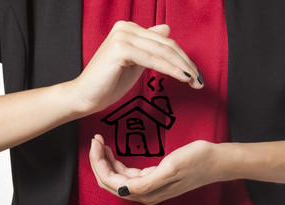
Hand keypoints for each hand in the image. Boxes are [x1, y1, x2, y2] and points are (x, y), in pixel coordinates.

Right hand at [70, 21, 202, 115]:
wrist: (85, 97)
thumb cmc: (108, 84)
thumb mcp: (135, 64)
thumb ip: (150, 48)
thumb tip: (167, 30)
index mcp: (129, 30)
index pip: (164, 42)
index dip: (183, 58)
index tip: (194, 74)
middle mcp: (126, 28)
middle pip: (166, 45)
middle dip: (186, 63)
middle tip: (199, 80)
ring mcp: (122, 37)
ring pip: (162, 51)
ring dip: (182, 67)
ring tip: (195, 81)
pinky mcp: (120, 49)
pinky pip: (153, 60)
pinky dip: (170, 69)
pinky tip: (182, 78)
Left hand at [89, 134, 229, 204]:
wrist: (216, 160)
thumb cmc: (196, 161)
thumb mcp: (171, 169)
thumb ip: (145, 183)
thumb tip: (121, 190)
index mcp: (146, 192)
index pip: (111, 181)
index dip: (98, 163)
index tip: (95, 142)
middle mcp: (144, 193)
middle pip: (110, 181)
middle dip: (98, 162)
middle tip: (95, 140)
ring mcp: (148, 186)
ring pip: (117, 177)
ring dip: (106, 161)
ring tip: (100, 143)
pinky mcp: (153, 178)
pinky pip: (127, 174)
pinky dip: (117, 163)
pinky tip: (113, 153)